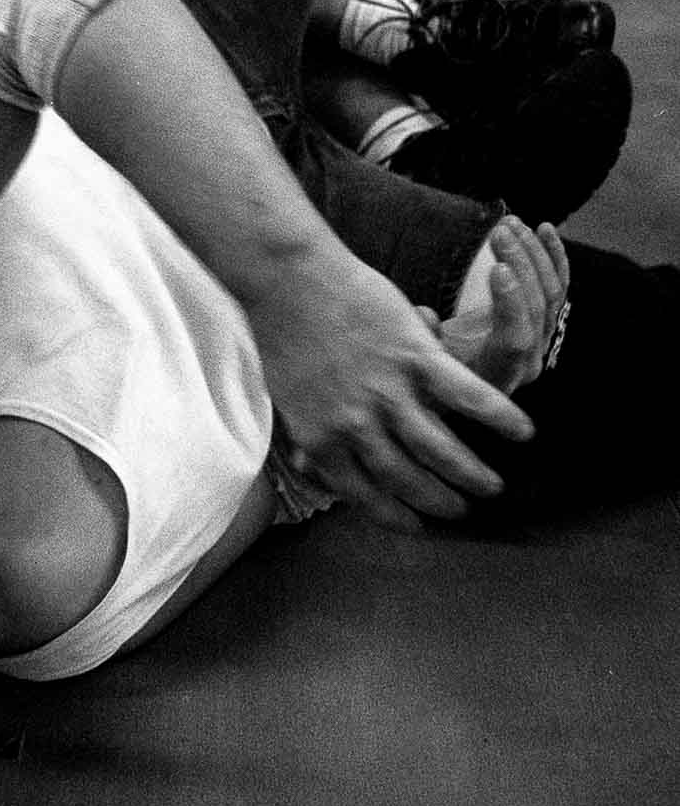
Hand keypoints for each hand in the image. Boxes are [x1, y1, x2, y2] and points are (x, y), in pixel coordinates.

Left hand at [248, 245, 534, 532]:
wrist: (286, 278)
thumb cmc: (283, 334)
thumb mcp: (287, 398)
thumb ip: (307, 435)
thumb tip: (309, 465)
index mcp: (321, 440)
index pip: (366, 495)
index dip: (398, 517)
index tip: (420, 527)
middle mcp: (357, 425)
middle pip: (409, 480)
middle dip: (441, 503)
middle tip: (464, 511)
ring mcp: (388, 391)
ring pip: (441, 449)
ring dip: (472, 473)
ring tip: (493, 485)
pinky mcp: (414, 355)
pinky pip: (466, 395)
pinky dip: (499, 416)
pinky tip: (522, 430)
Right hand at [422, 218, 569, 394]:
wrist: (452, 382)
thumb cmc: (433, 372)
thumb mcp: (421, 363)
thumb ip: (423, 341)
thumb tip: (427, 315)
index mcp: (498, 374)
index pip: (516, 340)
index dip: (511, 304)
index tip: (497, 268)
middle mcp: (527, 360)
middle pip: (538, 309)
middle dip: (521, 264)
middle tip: (499, 233)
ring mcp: (540, 340)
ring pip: (552, 292)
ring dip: (533, 253)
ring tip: (510, 224)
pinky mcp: (544, 321)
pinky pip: (559, 285)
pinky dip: (553, 256)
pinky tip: (544, 229)